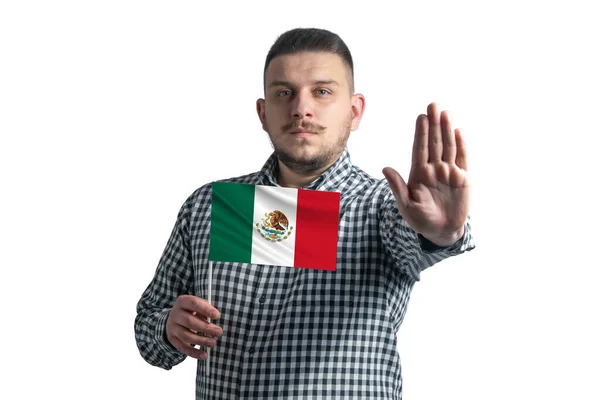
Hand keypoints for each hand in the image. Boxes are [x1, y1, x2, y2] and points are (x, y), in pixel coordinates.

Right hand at [165, 295, 222, 359]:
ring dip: (201, 341)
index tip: (217, 316)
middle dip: (206, 328)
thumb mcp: (197, 305)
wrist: (174, 318)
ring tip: (213, 343)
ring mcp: (173, 327)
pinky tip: (204, 355)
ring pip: (186, 336)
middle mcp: (175, 314)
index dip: (206, 309)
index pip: (194, 303)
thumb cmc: (192, 310)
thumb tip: (218, 318)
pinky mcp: (173, 339)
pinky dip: (194, 353)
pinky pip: (183, 348)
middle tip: (219, 332)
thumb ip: (206, 309)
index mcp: (182, 302)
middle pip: (190, 322)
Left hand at [382, 103, 468, 245]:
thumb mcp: (406, 206)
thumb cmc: (420, 219)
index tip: (421, 117)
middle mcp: (434, 168)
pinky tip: (459, 131)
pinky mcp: (463, 178)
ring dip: (447, 130)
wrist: (440, 232)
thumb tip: (385, 169)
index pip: (420, 148)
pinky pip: (462, 159)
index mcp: (419, 173)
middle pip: (434, 142)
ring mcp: (449, 172)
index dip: (421, 133)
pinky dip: (462, 145)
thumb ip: (397, 187)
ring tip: (445, 113)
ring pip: (448, 147)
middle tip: (433, 105)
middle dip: (434, 124)